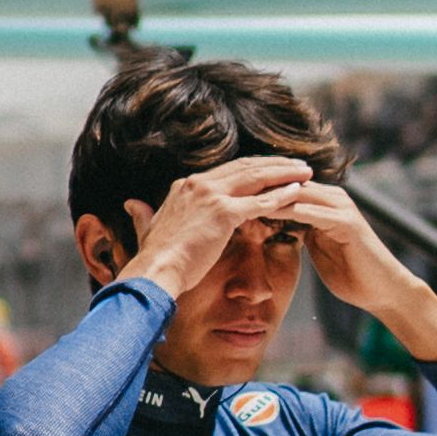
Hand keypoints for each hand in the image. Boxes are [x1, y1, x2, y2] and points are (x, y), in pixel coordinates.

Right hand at [108, 156, 322, 301]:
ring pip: (256, 177)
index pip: (226, 171)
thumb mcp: (147, 229)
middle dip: (274, 164)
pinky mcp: (224, 213)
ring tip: (305, 172)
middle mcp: (198, 184)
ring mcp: (211, 196)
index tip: (271, 168)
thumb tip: (132, 205)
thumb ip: (143, 214)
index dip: (251, 168)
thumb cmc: (155, 259)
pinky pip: (260, 202)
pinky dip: (280, 196)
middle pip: (245, 167)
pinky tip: (298, 192)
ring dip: (283, 173)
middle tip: (297, 164)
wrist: (155, 272)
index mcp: (185, 185)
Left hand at [237, 174, 436, 364]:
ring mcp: (341, 207)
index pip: (284, 187)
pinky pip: (312, 213)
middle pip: (288, 184)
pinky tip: (265, 215)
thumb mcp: (316, 247)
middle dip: (257, 188)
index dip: (255, 190)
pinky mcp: (347, 222)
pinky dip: (288, 212)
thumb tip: (273, 225)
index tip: (224, 193)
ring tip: (239, 198)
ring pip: (297, 194)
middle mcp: (332, 197)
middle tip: (224, 189)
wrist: (381, 289)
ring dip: (268, 196)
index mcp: (322, 201)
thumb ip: (298, 231)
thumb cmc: (349, 272)